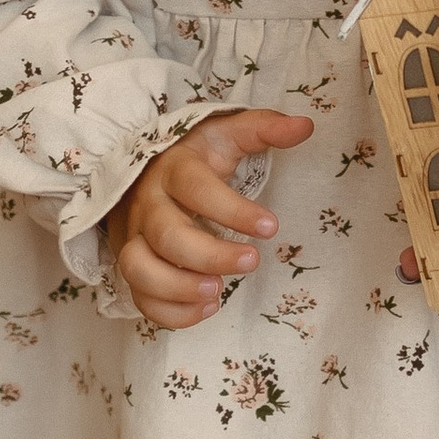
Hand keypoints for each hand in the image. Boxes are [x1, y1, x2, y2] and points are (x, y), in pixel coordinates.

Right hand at [103, 107, 311, 328]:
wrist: (141, 176)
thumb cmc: (194, 158)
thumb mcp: (226, 134)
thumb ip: (263, 128)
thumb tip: (305, 126)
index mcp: (174, 170)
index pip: (196, 188)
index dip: (233, 210)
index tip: (271, 227)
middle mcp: (149, 205)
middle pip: (167, 235)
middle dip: (210, 255)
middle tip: (252, 262)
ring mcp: (136, 239)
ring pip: (139, 269)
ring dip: (179, 288)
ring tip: (218, 292)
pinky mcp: (134, 267)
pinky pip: (141, 297)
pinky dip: (170, 312)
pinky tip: (208, 307)